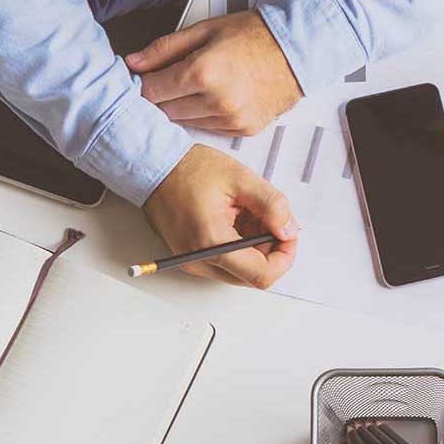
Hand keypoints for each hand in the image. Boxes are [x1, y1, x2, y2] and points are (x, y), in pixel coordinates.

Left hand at [126, 11, 303, 134]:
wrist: (298, 48)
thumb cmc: (256, 35)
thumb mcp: (205, 30)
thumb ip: (164, 48)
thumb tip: (133, 62)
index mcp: (202, 72)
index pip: (151, 92)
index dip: (142, 84)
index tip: (142, 78)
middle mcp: (216, 101)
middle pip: (164, 111)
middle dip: (161, 96)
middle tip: (168, 80)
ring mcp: (231, 119)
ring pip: (185, 123)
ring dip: (182, 107)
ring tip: (196, 86)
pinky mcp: (244, 129)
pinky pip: (209, 128)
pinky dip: (204, 115)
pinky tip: (214, 97)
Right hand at [141, 144, 298, 287]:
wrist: (155, 166)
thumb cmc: (190, 169)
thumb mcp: (241, 179)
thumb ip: (272, 205)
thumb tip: (289, 230)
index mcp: (212, 242)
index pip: (260, 275)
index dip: (284, 258)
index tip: (289, 235)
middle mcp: (199, 260)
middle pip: (252, 277)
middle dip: (270, 250)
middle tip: (272, 220)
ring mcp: (193, 262)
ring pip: (240, 271)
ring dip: (255, 248)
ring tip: (249, 214)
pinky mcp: (190, 257)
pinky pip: (225, 263)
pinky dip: (239, 246)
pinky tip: (236, 219)